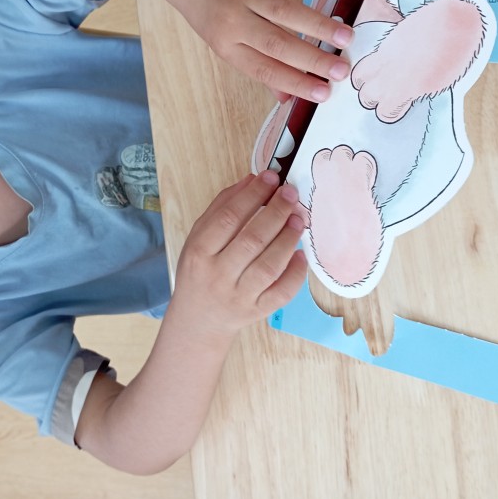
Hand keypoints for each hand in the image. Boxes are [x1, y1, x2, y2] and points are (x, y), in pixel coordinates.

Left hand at [172, 0, 353, 102]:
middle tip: (342, 70)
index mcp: (227, 45)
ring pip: (283, 9)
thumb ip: (259, 66)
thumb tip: (288, 99)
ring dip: (317, 24)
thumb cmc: (212, 13)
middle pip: (276, 43)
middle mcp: (234, 19)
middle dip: (311, 59)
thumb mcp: (226, 44)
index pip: (264, 69)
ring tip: (345, 37)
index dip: (294, 82)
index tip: (324, 93)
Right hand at [172, 171, 308, 338]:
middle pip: (251, 239)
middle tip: (290, 193)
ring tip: (298, 219)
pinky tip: (300, 255)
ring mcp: (238, 295)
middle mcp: (217, 274)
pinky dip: (294, 274)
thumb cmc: (199, 271)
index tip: (270, 177)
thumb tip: (251, 180)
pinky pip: (280, 293)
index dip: (252, 195)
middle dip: (275, 212)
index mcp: (199, 251)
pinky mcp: (257, 312)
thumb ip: (221, 208)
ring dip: (287, 239)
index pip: (228, 218)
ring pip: (268, 266)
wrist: (197, 321)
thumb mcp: (198, 237)